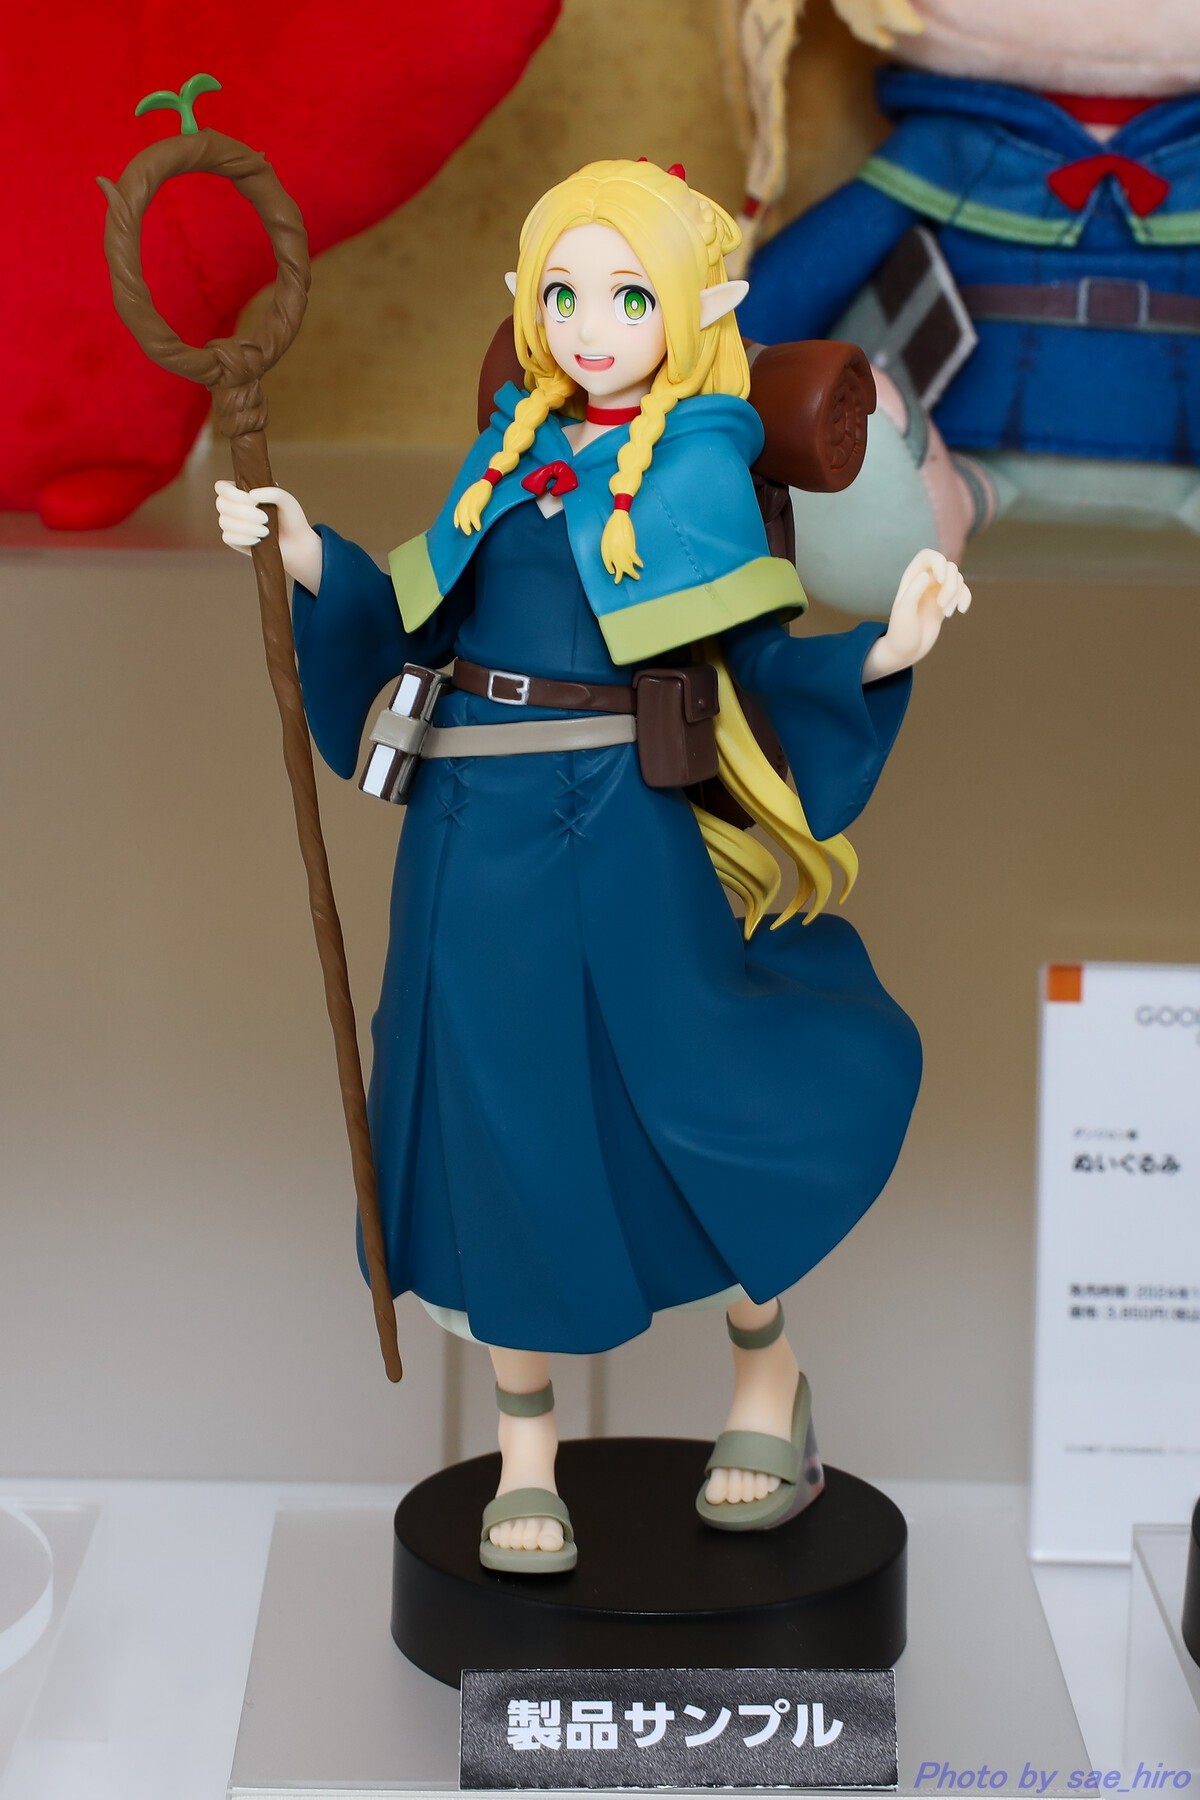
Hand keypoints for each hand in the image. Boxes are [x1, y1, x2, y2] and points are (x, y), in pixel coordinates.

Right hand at [214, 481, 323, 591]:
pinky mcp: (233, 540)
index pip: (221, 487)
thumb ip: (271, 492)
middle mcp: (232, 506)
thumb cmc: (290, 517)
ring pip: (224, 522)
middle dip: (243, 512)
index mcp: (241, 491)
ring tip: (266, 532)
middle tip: (265, 519)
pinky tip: (257, 540)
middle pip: (221, 504)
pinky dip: (243, 538)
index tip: (252, 500)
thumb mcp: (286, 499)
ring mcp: (231, 524)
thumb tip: (251, 495)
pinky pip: (228, 537)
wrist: (296, 543)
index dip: (232, 493)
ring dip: (246, 527)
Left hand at [862, 549, 971, 683]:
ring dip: (957, 595)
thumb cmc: (900, 633)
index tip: (940, 579)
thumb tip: (927, 576)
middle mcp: (925, 581)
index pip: (928, 555)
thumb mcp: (904, 613)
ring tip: (946, 614)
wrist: (905, 652)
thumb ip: (913, 592)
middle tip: (941, 607)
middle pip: (949, 567)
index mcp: (911, 578)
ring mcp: (936, 592)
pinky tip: (961, 611)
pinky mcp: (946, 603)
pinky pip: (963, 592)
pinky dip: (966, 599)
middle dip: (951, 586)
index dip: (939, 561)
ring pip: (958, 579)